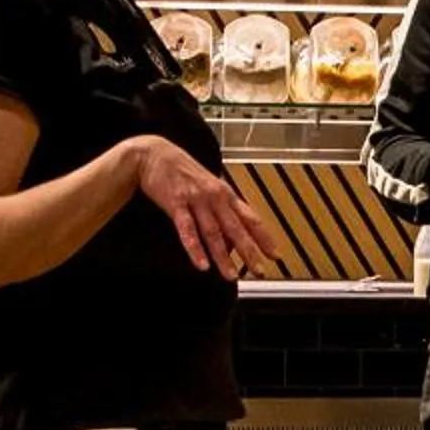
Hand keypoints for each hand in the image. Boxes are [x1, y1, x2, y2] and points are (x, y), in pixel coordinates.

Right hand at [131, 136, 282, 279]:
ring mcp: (196, 200)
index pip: (251, 218)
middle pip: (236, 229)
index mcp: (225, 194)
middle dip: (250, 252)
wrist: (154, 154)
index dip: (264, 237)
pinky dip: (195, 249)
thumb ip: (221, 211)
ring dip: (223, 257)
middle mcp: (215, 197)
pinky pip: (188, 230)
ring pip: (214, 233)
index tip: (275, 255)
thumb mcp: (208, 188)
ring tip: (231, 276)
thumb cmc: (182, 172)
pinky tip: (202, 264)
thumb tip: (231, 238)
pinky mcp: (176, 204)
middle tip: (260, 271)